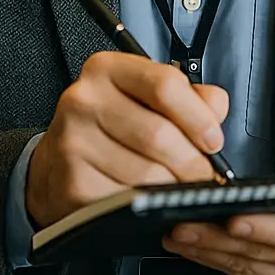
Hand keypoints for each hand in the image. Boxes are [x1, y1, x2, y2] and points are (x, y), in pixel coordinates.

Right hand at [26, 52, 229, 228]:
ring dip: (173, 187)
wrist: (58, 163)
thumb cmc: (110, 128)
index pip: (165, 84)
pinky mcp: (73, 181)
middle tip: (204, 175)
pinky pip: (128, 199)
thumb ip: (189, 97)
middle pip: (160, 134)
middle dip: (193, 162)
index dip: (199, 117)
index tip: (213, 140)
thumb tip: (216, 109)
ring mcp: (74, 141)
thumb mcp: (145, 99)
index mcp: (106, 70)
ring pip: (148, 172)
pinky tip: (149, 199)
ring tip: (178, 187)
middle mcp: (84, 99)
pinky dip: (148, 204)